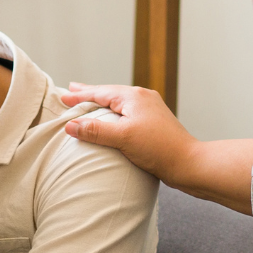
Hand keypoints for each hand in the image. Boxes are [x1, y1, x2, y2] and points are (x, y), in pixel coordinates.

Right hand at [58, 84, 194, 178]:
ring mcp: (150, 110)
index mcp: (134, 97)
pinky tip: (112, 119)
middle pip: (110, 93)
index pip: (100, 92)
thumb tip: (70, 125)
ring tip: (89, 102)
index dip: (80, 95)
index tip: (63, 96)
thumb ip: (95, 130)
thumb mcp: (123, 138)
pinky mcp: (155, 123)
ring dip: (102, 102)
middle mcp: (143, 98)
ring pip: (119, 103)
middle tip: (72, 88)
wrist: (189, 163)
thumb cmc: (158, 148)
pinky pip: (127, 113)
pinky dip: (114, 113)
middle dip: (90, 93)